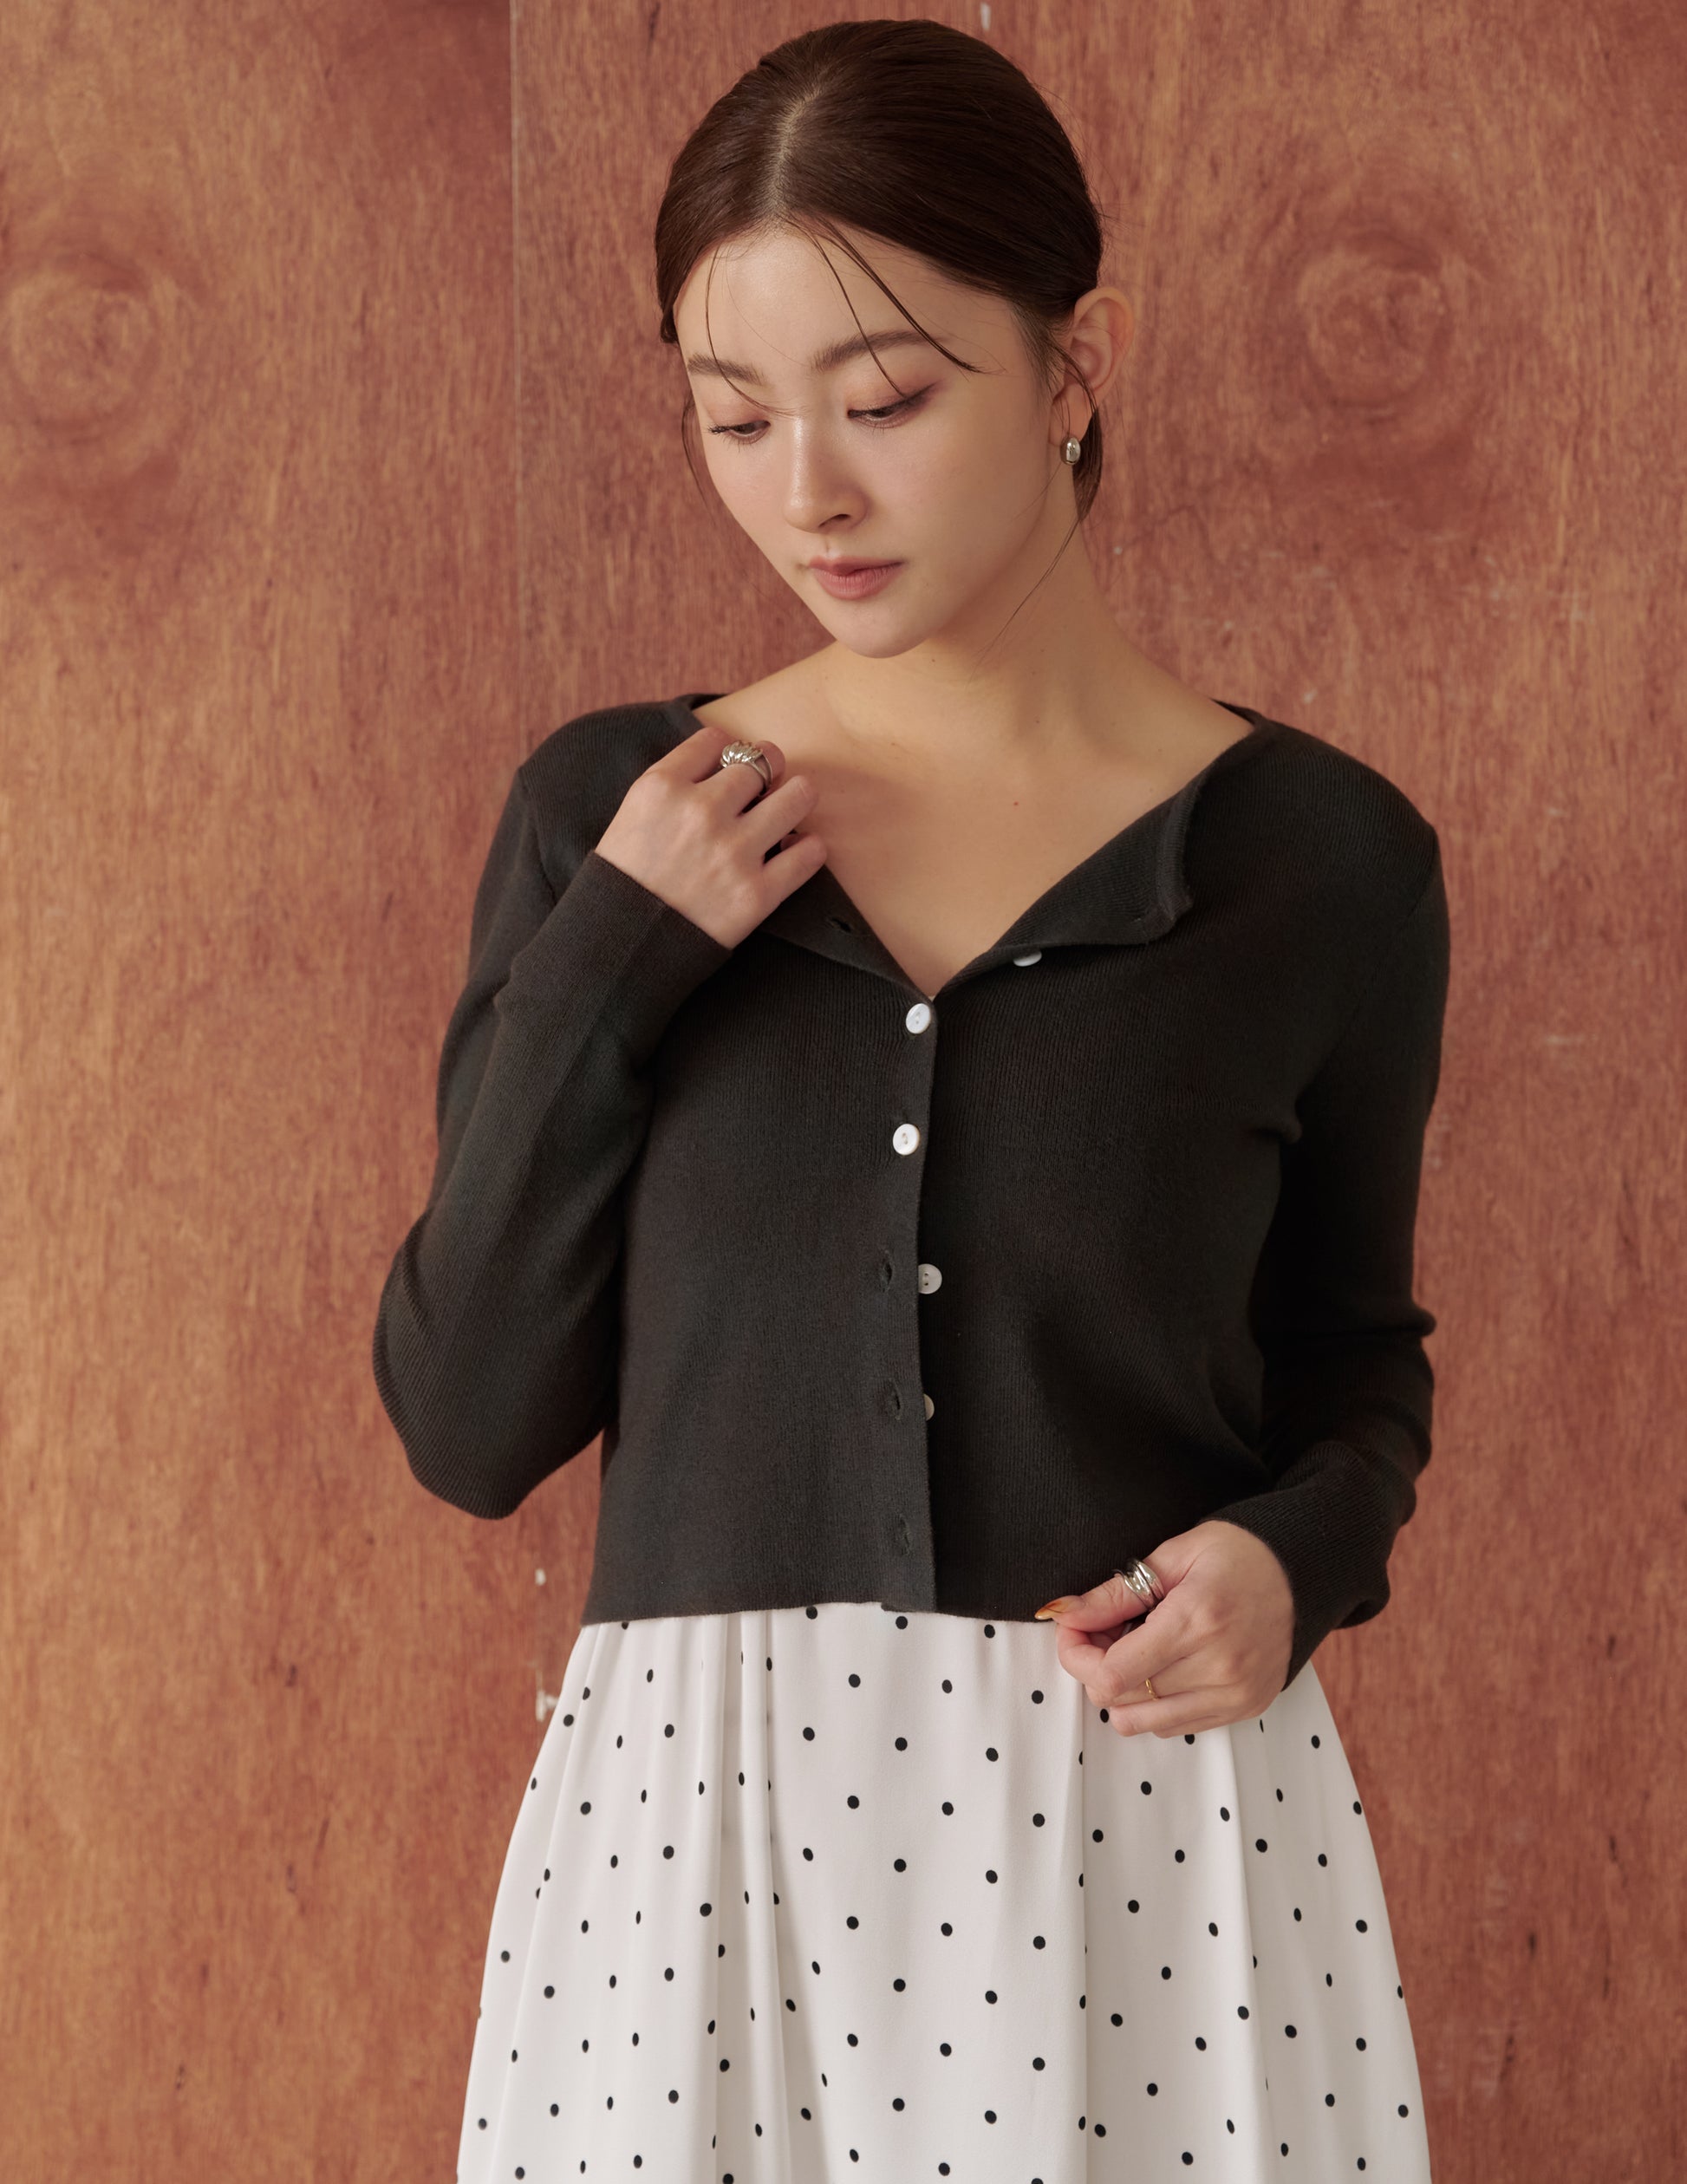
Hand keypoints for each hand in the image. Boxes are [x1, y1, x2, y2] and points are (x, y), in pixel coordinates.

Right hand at [593, 722, 827, 950]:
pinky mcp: (757, 894)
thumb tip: (725, 759)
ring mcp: (732, 852)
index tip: (729, 768)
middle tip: (766, 785)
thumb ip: (674, 781)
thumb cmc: (625, 879)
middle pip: (762, 761)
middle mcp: (701, 811)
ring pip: (798, 796)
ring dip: (796, 799)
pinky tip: (795, 852)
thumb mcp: (633, 813)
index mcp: (662, 787)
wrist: (622, 947)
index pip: (716, 740)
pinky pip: (810, 853)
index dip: (728, 752)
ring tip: (787, 811)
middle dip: (768, 769)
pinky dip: (808, 849)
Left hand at [1034, 1521, 1294, 1736]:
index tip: (1074, 1629)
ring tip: (1133, 1649)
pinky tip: (1162, 1666)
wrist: (1299, 1570)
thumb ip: (1113, 1594)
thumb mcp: (1170, 1557)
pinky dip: (1154, 1703)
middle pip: (1122, 1699)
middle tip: (1104, 1631)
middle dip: (1095, 1667)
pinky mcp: (1246, 1708)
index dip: (1076, 1655)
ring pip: (1144, 1722)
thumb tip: (1063, 1615)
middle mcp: (1219, 1667)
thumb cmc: (1235, 1554)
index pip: (1112, 1674)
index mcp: (1197, 1620)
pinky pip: (1175, 1726)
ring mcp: (1236, 1694)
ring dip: (1123, 1691)